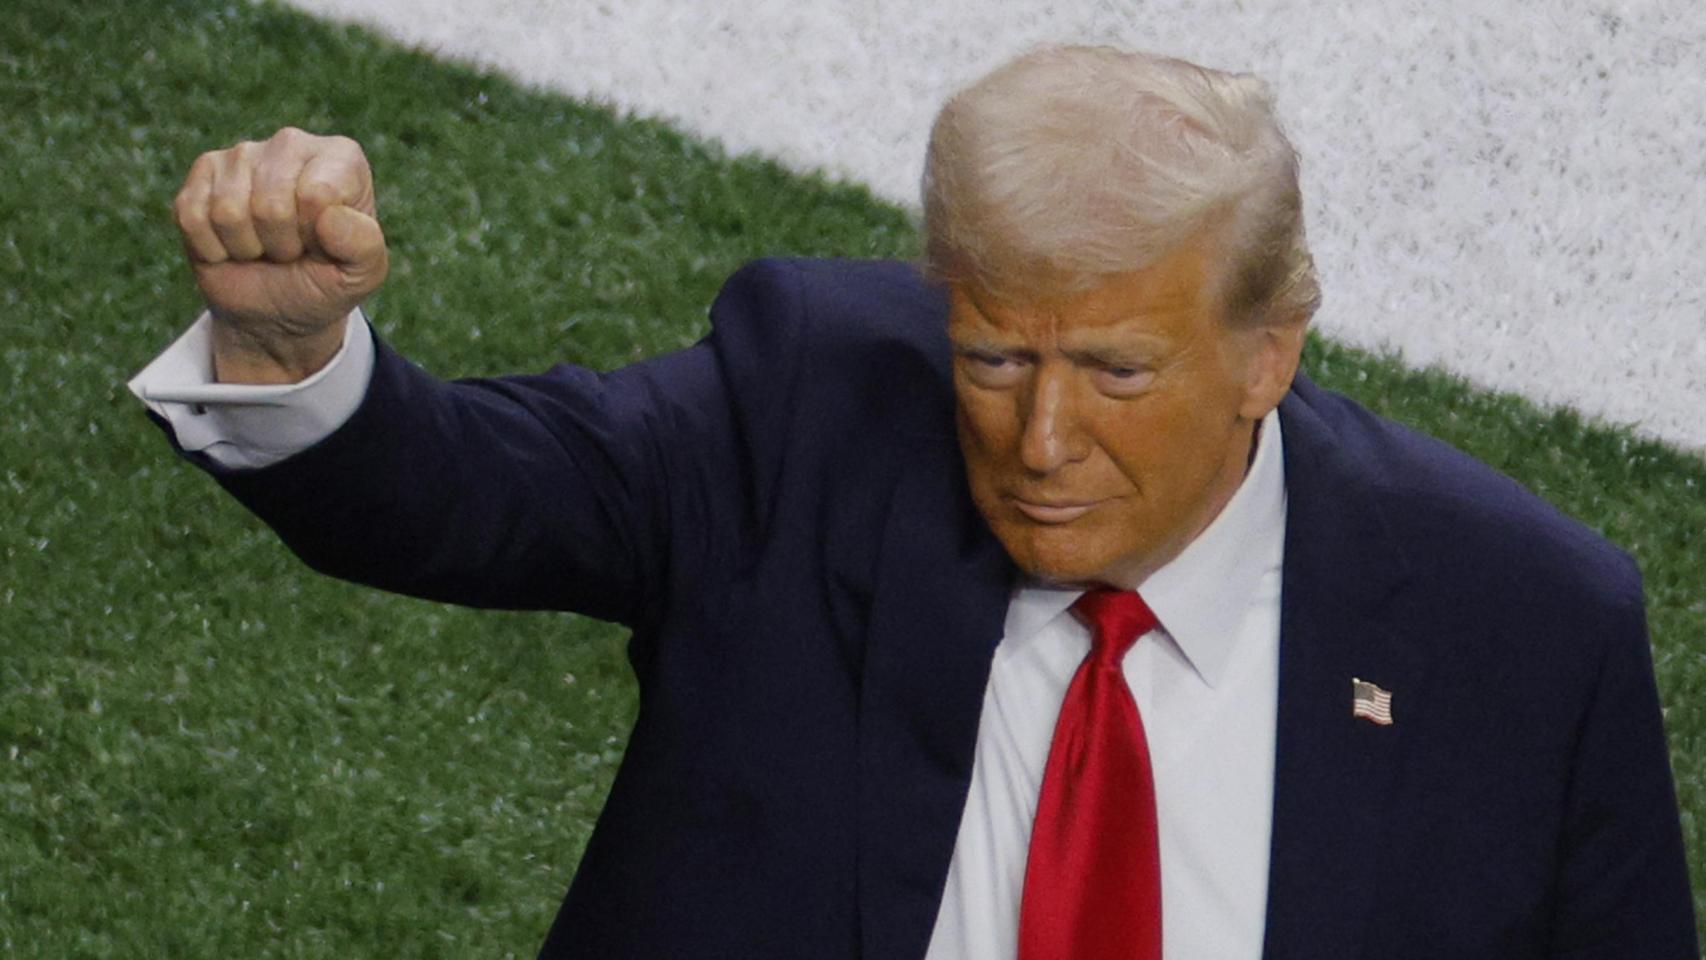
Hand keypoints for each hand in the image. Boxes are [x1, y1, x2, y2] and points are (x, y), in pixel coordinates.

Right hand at [175, 127, 387, 382]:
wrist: (278, 308)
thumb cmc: (326, 281)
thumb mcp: (361, 274)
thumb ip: (363, 246)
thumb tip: (329, 218)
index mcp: (341, 157)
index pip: (316, 195)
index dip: (314, 236)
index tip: (322, 245)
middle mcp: (291, 143)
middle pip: (270, 205)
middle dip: (280, 245)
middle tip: (291, 250)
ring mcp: (242, 153)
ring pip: (228, 212)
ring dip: (247, 247)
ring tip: (264, 246)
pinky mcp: (202, 172)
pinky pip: (192, 217)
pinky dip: (212, 248)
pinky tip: (232, 244)